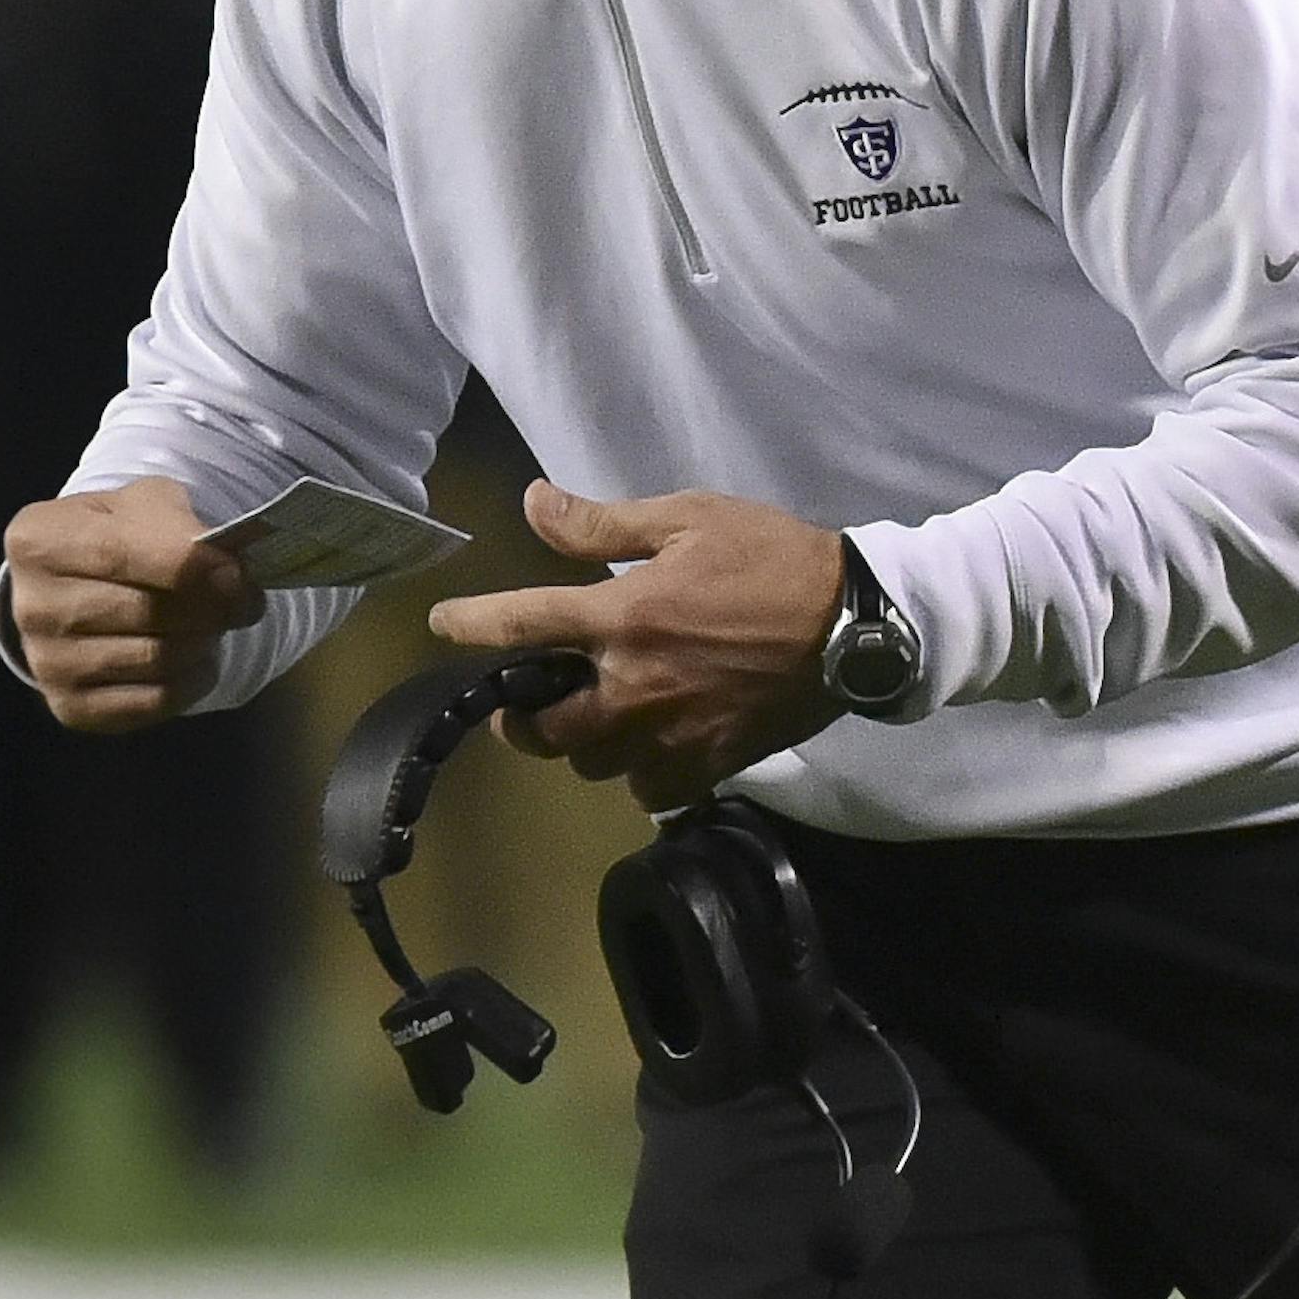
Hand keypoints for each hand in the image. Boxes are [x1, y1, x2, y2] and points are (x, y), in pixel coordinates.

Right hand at [3, 477, 264, 731]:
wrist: (87, 584)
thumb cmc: (123, 535)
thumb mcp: (148, 506)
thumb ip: (186, 531)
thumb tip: (232, 579)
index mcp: (39, 540)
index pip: (124, 554)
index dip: (193, 568)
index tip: (241, 577)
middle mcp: (30, 606)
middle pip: (146, 612)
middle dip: (210, 608)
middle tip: (239, 601)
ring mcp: (45, 663)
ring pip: (156, 660)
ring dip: (204, 642)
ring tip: (211, 623)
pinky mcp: (71, 707)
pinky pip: (156, 701)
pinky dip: (194, 680)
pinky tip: (195, 657)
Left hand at [428, 479, 845, 808]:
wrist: (855, 624)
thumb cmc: (771, 557)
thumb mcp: (688, 518)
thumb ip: (603, 524)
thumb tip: (532, 504)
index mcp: (624, 617)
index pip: (521, 625)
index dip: (470, 625)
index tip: (442, 625)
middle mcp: (634, 686)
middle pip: (541, 729)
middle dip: (521, 717)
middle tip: (527, 699)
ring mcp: (670, 735)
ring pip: (591, 765)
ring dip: (582, 744)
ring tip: (597, 718)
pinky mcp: (708, 766)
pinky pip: (648, 794)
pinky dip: (638, 776)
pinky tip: (649, 750)